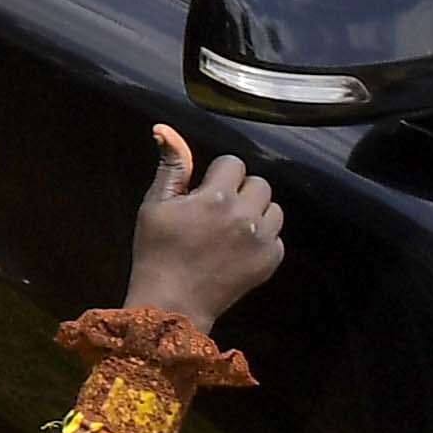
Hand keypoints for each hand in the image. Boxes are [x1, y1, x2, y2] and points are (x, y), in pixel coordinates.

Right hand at [122, 121, 286, 329]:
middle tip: (217, 210)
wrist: (173, 302)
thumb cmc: (157, 251)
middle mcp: (245, 216)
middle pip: (258, 183)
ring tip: (232, 227)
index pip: (233, 163)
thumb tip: (164, 130)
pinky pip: (277, 236)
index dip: (216, 175)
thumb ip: (171, 166)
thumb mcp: (155, 204)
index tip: (203, 192)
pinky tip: (238, 248)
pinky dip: (262, 238)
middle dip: (239, 191)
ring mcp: (262, 240)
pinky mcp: (271, 260)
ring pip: (273, 207)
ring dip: (255, 212)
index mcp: (216, 197)